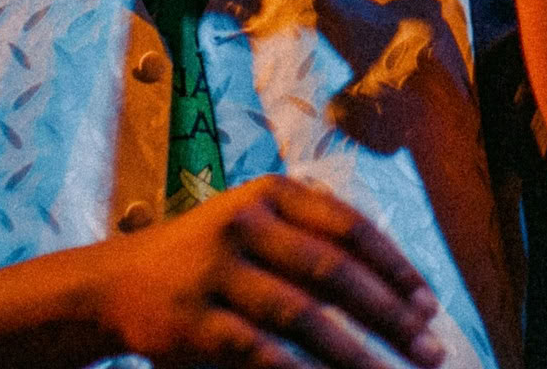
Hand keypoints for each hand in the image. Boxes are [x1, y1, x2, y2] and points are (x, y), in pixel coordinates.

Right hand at [87, 176, 444, 368]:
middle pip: (333, 272)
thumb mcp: (258, 224)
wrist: (117, 283)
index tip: (429, 303)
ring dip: (356, 354)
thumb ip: (315, 240)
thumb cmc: (209, 255)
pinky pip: (261, 352)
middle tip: (429, 348)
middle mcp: (243, 224)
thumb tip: (400, 292)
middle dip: (389, 314)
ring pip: (303, 316)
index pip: (349, 227)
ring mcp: (216, 272)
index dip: (396, 266)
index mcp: (269, 194)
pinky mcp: (195, 322)